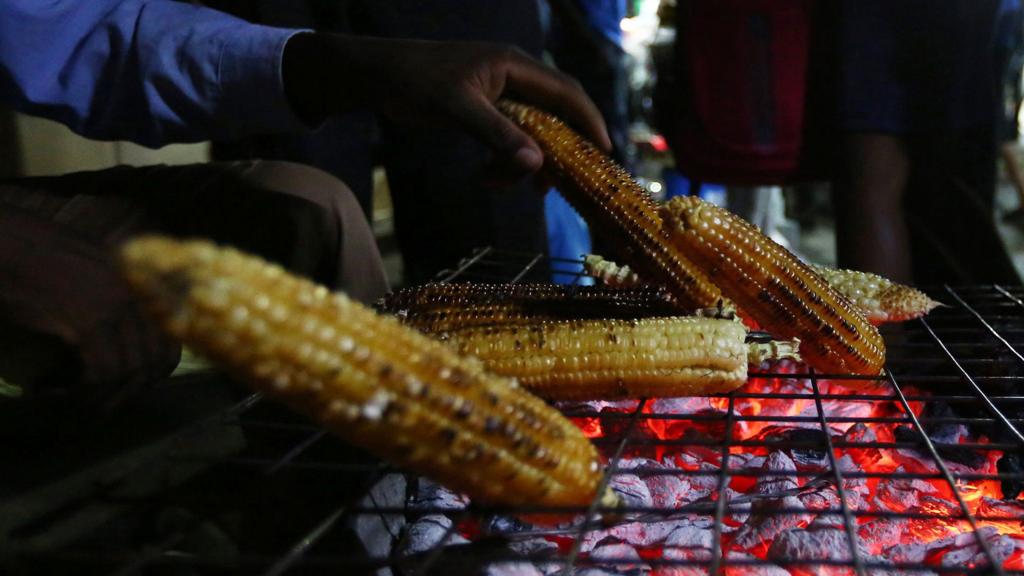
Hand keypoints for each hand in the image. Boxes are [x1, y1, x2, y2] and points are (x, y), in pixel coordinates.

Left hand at [284, 33, 610, 176]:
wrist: (377, 76)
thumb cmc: (414, 82)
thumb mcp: (457, 109)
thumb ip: (497, 136)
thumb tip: (537, 165)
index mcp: (513, 65)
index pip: (566, 93)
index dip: (589, 121)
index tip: (604, 152)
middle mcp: (513, 76)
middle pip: (554, 114)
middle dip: (555, 151)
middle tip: (552, 186)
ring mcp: (499, 92)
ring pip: (531, 132)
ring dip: (522, 162)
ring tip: (498, 184)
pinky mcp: (485, 108)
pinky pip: (510, 137)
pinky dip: (504, 160)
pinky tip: (488, 177)